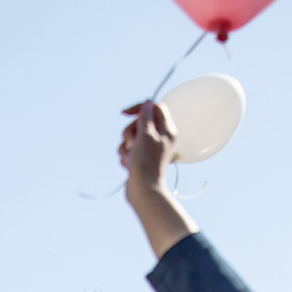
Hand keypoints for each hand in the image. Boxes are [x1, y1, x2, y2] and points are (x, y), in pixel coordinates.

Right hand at [117, 101, 197, 258]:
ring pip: (131, 136)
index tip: (125, 113)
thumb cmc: (147, 163)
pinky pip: (128, 149)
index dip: (139, 108)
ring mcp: (149, 148)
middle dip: (130, 131)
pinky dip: (125, 155)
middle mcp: (160, 138)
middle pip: (140, 122)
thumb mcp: (145, 134)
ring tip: (130, 157)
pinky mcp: (140, 158)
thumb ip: (145, 117)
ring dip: (126, 145)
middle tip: (132, 143)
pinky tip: (128, 165)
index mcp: (167, 130)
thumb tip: (148, 102)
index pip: (154, 108)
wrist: (143, 189)